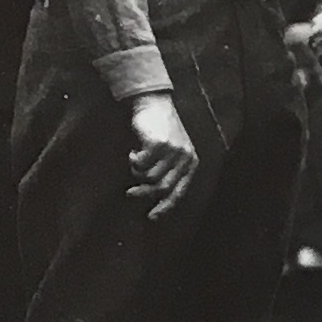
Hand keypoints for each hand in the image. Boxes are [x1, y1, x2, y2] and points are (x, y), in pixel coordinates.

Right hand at [123, 92, 198, 218]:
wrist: (155, 104)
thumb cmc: (161, 131)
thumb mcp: (172, 152)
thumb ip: (169, 172)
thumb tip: (155, 198)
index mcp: (191, 163)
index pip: (179, 192)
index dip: (165, 207)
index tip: (151, 217)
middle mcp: (185, 158)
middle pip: (163, 188)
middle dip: (145, 194)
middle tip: (130, 193)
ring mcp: (172, 151)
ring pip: (150, 177)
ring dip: (137, 171)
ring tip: (135, 160)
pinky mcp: (158, 144)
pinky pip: (141, 164)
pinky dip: (134, 161)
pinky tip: (133, 151)